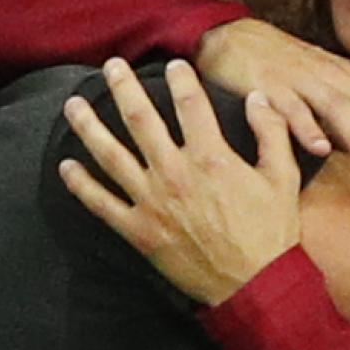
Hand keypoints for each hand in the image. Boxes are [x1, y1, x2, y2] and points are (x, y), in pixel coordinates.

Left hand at [59, 59, 301, 305]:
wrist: (254, 284)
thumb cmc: (271, 231)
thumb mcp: (283, 177)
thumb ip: (271, 132)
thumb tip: (258, 97)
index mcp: (210, 157)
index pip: (190, 104)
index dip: (181, 79)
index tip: (174, 65)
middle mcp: (174, 173)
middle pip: (141, 119)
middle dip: (123, 88)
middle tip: (111, 67)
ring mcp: (152, 202)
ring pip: (111, 156)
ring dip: (89, 126)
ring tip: (73, 104)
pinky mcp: (138, 230)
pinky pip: (101, 204)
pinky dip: (81, 184)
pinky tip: (66, 165)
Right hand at [196, 18, 349, 171]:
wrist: (231, 37)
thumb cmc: (284, 67)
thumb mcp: (325, 83)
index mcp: (348, 78)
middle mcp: (331, 77)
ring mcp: (300, 81)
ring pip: (336, 108)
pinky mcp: (269, 87)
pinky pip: (290, 110)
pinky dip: (306, 128)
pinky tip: (319, 149)